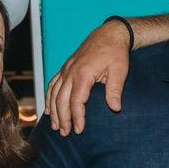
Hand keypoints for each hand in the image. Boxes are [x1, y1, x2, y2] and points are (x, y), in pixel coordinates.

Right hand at [45, 20, 130, 135]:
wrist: (109, 34)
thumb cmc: (115, 53)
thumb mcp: (119, 71)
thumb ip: (115, 90)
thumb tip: (115, 108)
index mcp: (83, 74)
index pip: (77, 101)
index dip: (77, 117)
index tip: (79, 130)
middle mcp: (71, 72)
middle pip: (61, 99)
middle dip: (63, 118)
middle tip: (65, 133)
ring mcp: (66, 69)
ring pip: (54, 93)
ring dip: (53, 110)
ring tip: (56, 126)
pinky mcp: (66, 67)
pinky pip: (53, 84)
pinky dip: (49, 97)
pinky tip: (48, 108)